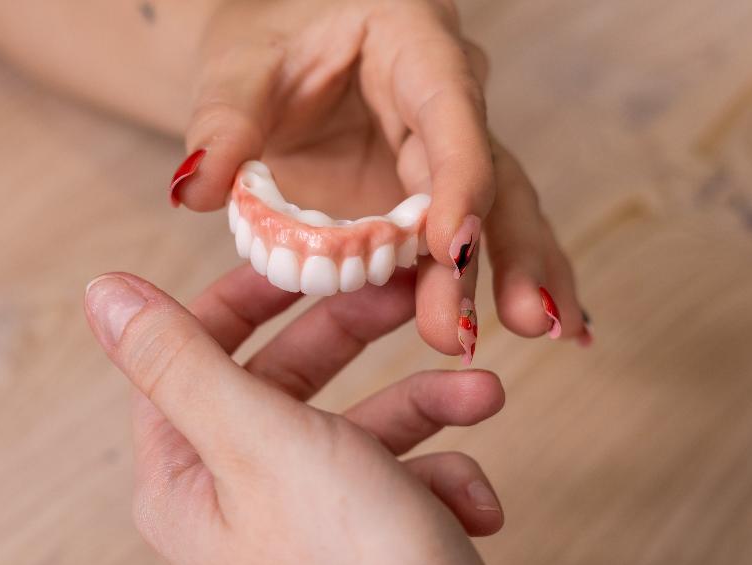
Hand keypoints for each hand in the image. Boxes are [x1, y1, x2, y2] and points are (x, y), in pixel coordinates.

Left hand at [85, 265, 551, 564]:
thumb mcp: (260, 443)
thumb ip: (179, 361)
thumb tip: (102, 292)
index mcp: (189, 478)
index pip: (196, 352)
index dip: (250, 293)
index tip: (311, 251)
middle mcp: (239, 505)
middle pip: (286, 380)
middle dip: (354, 334)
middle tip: (411, 292)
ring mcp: (309, 533)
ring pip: (361, 427)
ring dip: (427, 404)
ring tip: (482, 393)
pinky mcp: (375, 552)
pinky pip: (405, 482)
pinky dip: (446, 478)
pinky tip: (477, 509)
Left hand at [171, 0, 590, 358]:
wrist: (281, 53)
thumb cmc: (266, 48)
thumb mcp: (237, 73)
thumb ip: (222, 125)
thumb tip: (192, 191)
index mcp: (410, 44)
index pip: (447, 112)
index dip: (458, 181)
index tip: (452, 248)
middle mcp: (446, 99)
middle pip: (490, 174)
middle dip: (504, 251)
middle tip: (521, 320)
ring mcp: (447, 152)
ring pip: (503, 212)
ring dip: (522, 274)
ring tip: (552, 333)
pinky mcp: (434, 198)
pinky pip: (481, 240)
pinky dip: (511, 280)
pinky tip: (559, 327)